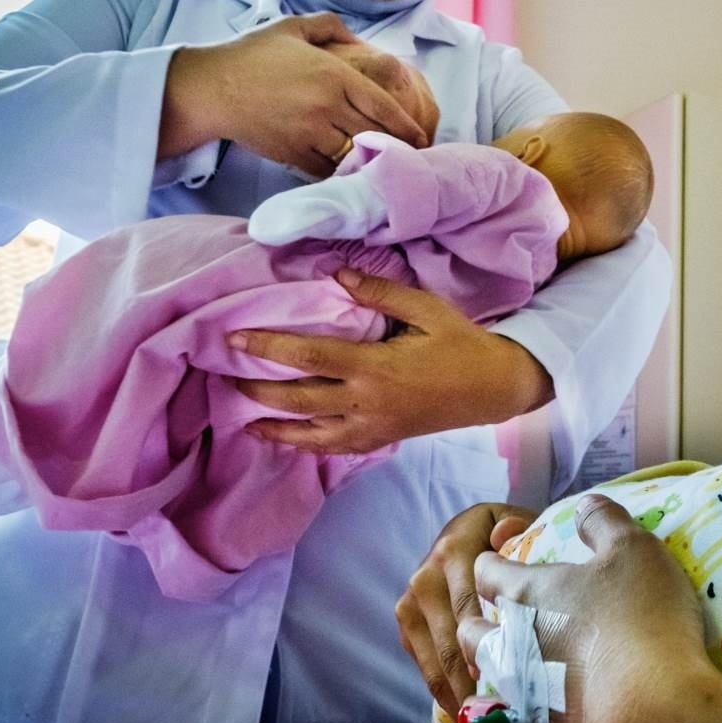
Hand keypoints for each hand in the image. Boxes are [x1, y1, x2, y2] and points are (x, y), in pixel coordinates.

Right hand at [160, 13, 433, 173]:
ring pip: (355, 154)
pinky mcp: (293, 153)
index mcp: (335, 75)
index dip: (408, 125)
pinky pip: (328, 169)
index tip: (422, 136)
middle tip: (412, 155)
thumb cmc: (252, 55)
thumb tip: (361, 40)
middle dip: (396, 146)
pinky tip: (349, 171)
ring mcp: (311, 132)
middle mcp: (328, 106)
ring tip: (385, 166)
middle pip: (376, 133)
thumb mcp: (294, 27)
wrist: (212, 88)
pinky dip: (341, 171)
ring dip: (370, 161)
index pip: (384, 105)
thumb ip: (332, 27)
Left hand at [230, 268, 552, 454]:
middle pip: (298, 399)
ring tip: (242, 412)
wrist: (494, 389)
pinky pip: (332, 448)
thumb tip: (336, 274)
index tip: (236, 339)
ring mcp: (372, 427)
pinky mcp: (379, 439)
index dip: (268, 348)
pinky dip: (302, 445)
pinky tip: (281, 438)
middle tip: (227, 372)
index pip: (309, 357)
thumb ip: (380, 292)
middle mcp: (366, 403)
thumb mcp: (427, 309)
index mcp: (376, 368)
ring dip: (272, 423)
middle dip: (257, 388)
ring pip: (309, 433)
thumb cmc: (462, 344)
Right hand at [397, 500, 540, 714]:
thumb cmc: (501, 535)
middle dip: (469, 682)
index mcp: (455, 551)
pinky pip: (421, 658)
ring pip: (432, 655)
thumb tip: (505, 535)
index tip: (501, 681)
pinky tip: (459, 708)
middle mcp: (427, 575)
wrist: (462, 531)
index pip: (467, 606)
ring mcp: (411, 598)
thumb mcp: (514, 524)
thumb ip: (519, 530)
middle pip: (448, 639)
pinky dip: (439, 685)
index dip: (482, 646)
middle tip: (491, 720)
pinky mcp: (405, 618)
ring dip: (453, 692)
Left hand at [463, 494, 716, 722]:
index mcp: (527, 594)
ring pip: (489, 682)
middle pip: (470, 633)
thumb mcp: (634, 550)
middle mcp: (511, 647)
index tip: (502, 558)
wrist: (650, 718)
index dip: (492, 561)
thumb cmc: (641, 620)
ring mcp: (523, 698)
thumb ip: (604, 521)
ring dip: (497, 670)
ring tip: (523, 667)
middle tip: (500, 618)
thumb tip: (584, 504)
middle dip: (476, 621)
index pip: (486, 572)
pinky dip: (531, 713)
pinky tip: (556, 712)